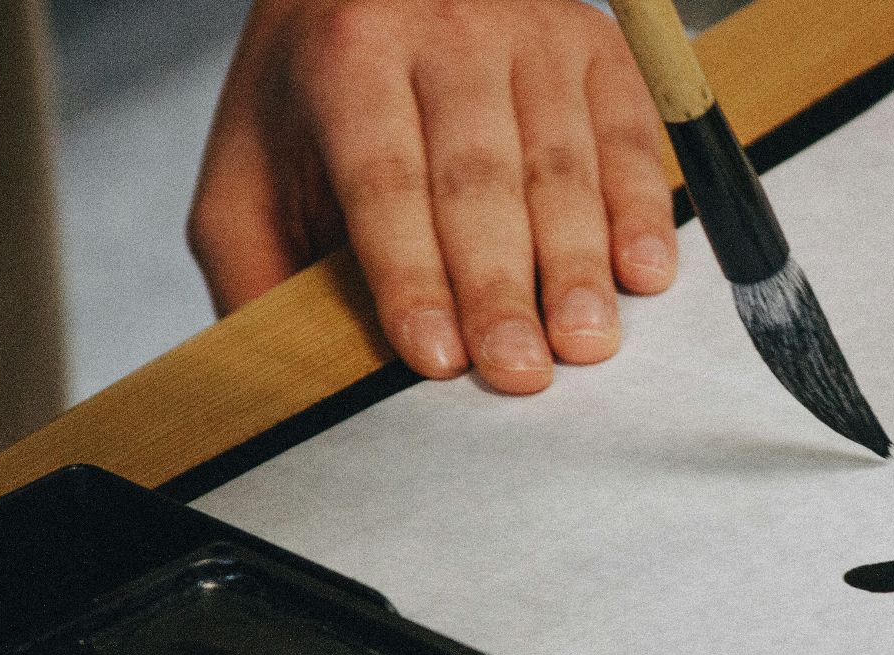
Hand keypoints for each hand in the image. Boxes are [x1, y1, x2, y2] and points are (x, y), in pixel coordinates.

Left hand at [188, 0, 676, 393]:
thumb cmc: (317, 95)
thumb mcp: (250, 171)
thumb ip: (257, 268)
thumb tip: (291, 380)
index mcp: (347, 58)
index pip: (384, 180)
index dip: (412, 274)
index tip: (436, 357)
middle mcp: (443, 29)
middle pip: (480, 179)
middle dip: (501, 286)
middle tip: (519, 371)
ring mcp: (530, 33)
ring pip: (561, 164)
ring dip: (578, 263)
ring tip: (584, 341)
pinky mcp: (594, 47)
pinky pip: (630, 136)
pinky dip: (642, 209)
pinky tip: (642, 271)